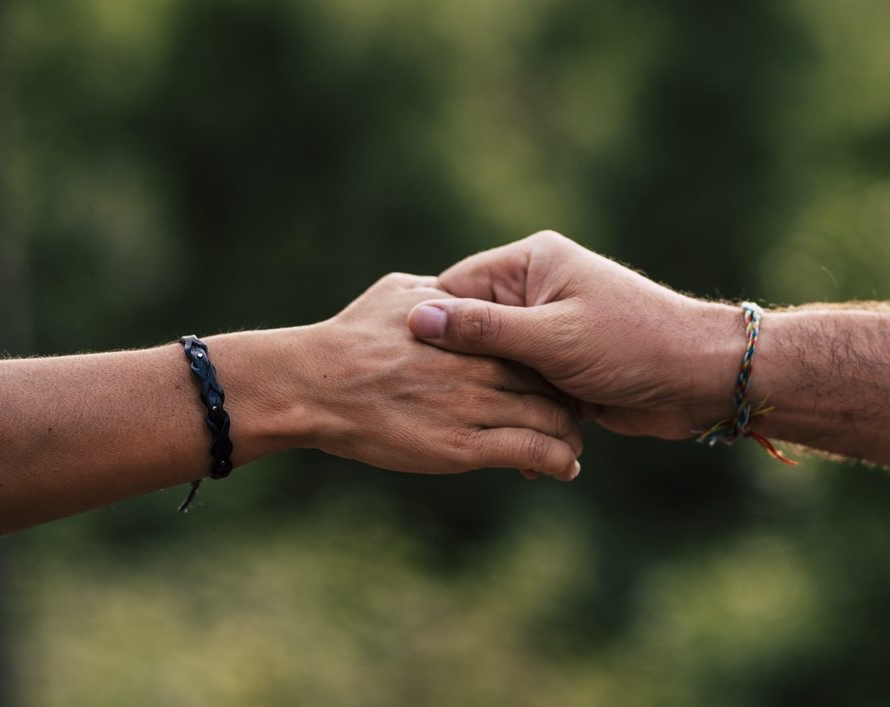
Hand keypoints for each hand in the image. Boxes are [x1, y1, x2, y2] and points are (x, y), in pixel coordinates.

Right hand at [304, 272, 581, 479]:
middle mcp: (482, 357)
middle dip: (567, 400)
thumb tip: (457, 294)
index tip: (555, 374)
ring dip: (568, 436)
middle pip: (547, 377)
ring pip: (549, 416)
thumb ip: (441, 295)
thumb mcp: (400, 291)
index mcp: (474, 320)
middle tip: (574, 417)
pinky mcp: (464, 444)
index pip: (533, 334)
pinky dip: (556, 460)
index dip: (548, 357)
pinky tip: (563, 470)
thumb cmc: (349, 336)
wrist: (314, 385)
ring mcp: (476, 400)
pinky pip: (530, 450)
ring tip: (571, 449)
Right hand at [407, 232, 740, 438]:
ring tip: (464, 424)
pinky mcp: (563, 366)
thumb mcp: (551, 337)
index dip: (432, 325)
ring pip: (498, 363)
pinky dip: (517, 410)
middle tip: (432, 401)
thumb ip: (484, 330)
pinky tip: (506, 438)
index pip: (458, 287)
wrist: (699, 377)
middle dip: (460, 367)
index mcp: (531, 263)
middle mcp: (537, 291)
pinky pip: (524, 386)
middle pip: (474, 328)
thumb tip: (419, 320)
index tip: (406, 363)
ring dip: (490, 394)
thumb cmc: (631, 344)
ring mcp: (551, 330)